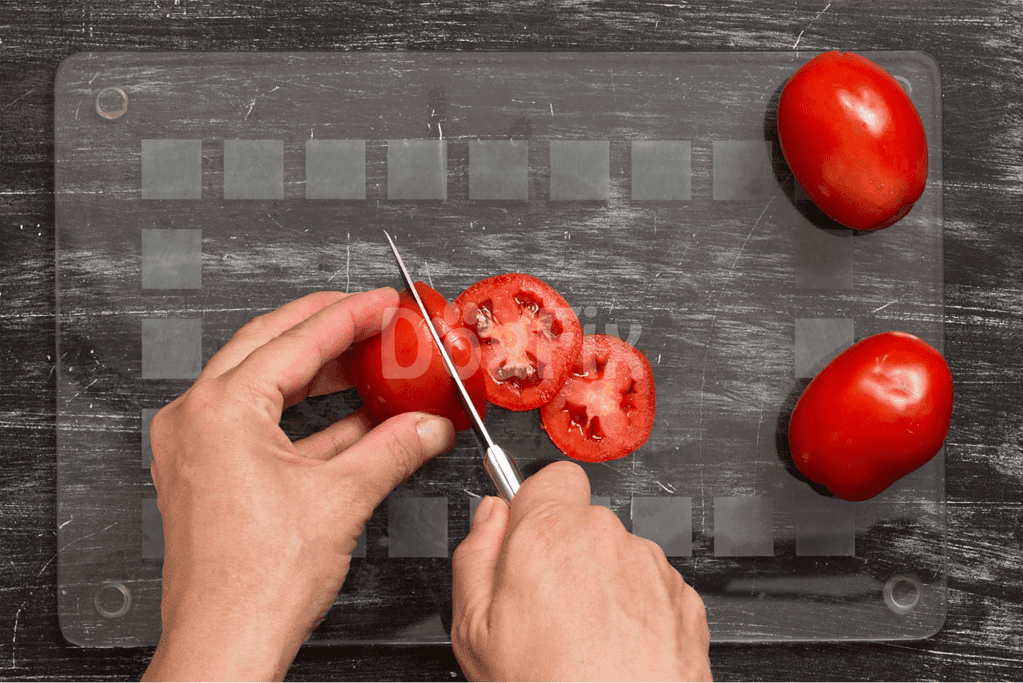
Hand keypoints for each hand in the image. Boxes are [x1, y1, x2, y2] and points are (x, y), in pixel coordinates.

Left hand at [142, 288, 454, 682]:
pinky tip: (351, 418)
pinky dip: (305, 417)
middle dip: (326, 328)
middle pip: (269, 346)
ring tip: (367, 363)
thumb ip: (394, 449)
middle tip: (370, 317)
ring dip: (318, 373)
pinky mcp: (206, 471)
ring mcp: (196, 445)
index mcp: (222, 410)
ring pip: (262, 382)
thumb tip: (427, 426)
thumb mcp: (343, 498)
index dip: (349, 316)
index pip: (297, 340)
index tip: (382, 303)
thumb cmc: (256, 583)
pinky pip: (259, 422)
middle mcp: (197, 419)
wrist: (225, 642)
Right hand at [451, 461, 712, 682]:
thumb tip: (488, 518)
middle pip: (583, 522)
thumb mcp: (474, 627)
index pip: (550, 477)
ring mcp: (650, 568)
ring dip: (603, 584)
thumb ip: (475, 554)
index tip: (525, 537)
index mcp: (550, 532)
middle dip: (565, 553)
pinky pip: (651, 589)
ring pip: (618, 556)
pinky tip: (615, 651)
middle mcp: (607, 539)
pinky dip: (637, 612)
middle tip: (546, 609)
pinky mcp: (683, 599)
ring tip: (583, 641)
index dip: (534, 507)